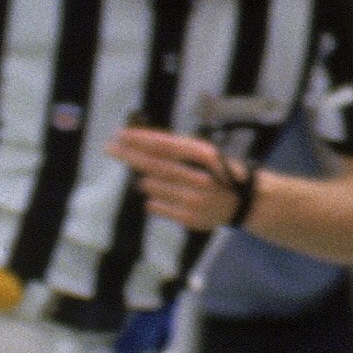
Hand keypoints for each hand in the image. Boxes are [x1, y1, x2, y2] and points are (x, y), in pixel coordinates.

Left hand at [108, 126, 249, 232]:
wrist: (242, 202)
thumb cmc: (216, 172)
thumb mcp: (203, 154)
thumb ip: (175, 150)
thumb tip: (138, 144)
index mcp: (205, 155)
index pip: (165, 145)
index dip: (141, 140)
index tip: (120, 135)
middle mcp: (200, 176)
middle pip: (155, 164)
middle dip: (129, 155)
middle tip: (110, 148)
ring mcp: (194, 199)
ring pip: (152, 186)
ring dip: (145, 181)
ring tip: (150, 180)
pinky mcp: (189, 217)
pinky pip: (156, 206)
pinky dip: (151, 200)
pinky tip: (155, 197)